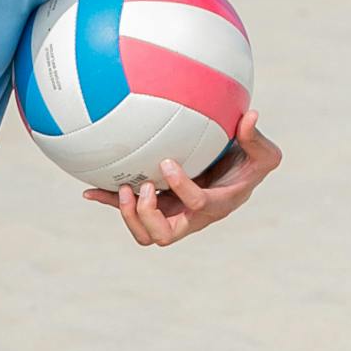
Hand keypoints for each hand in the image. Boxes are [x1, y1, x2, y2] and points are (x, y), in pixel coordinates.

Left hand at [82, 108, 280, 247]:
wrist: (233, 176)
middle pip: (164, 235)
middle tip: (144, 186)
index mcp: (217, 205)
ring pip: (145, 234)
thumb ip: (256, 139)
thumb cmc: (249, 165)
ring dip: (129, 215)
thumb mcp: (263, 155)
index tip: (168, 162)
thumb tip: (251, 115)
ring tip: (122, 189)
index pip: (198, 205)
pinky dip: (108, 203)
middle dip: (148, 215)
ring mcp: (172, 215)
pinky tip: (87, 191)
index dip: (182, 188)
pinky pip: (130, 212)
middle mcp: (191, 217)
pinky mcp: (157, 208)